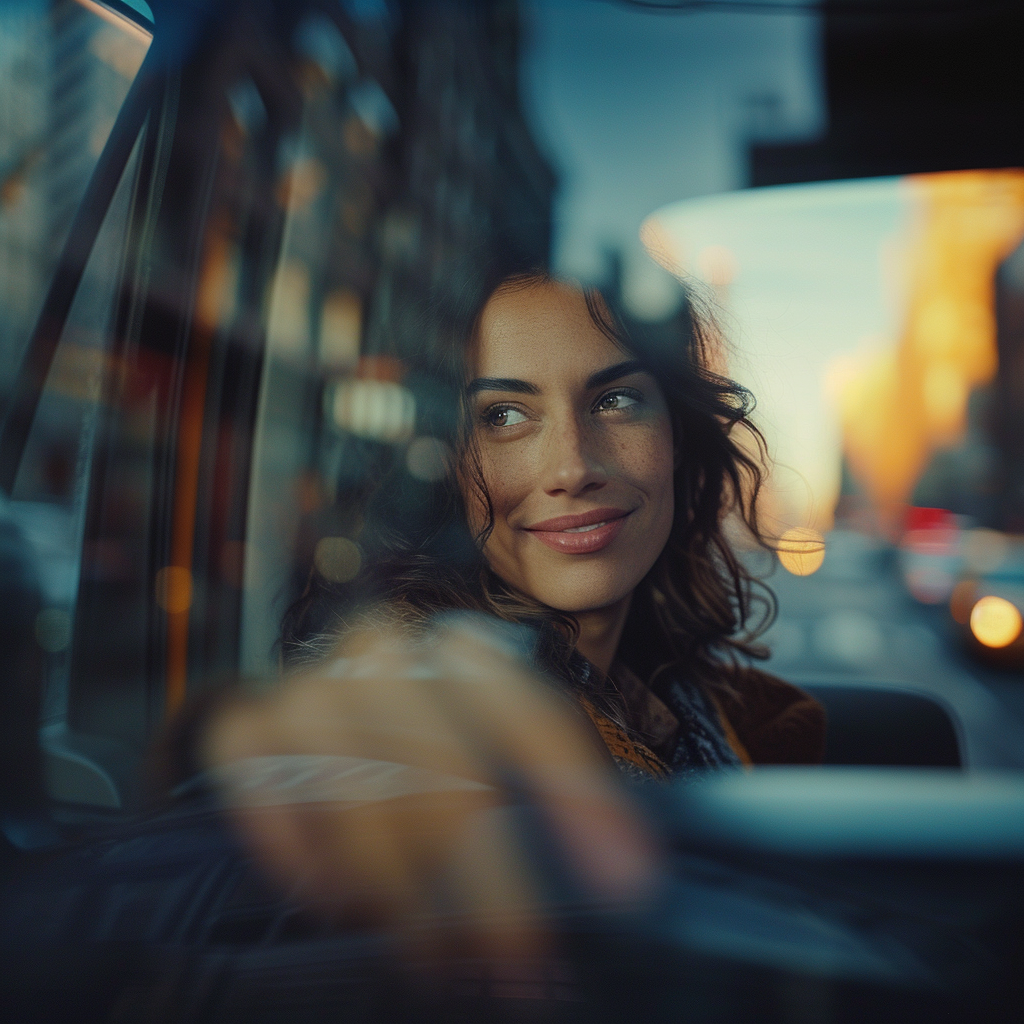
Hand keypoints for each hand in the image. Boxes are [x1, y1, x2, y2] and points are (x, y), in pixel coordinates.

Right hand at [200, 614, 659, 960]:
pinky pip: (259, 781)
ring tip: (435, 956)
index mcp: (462, 653)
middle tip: (518, 960)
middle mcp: (388, 654)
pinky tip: (331, 896)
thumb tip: (628, 876)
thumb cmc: (429, 737)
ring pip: (355, 783)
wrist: (320, 705)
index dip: (578, 796)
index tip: (621, 881)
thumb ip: (551, 792)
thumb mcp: (494, 745)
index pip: (528, 713)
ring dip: (397, 884)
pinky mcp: (245, 723)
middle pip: (446, 763)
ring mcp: (310, 684)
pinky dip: (295, 844)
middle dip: (490, 878)